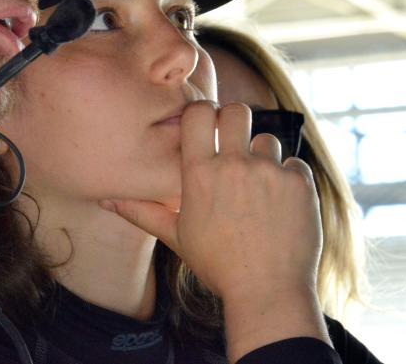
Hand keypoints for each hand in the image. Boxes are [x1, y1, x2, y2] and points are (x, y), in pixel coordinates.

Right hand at [100, 100, 328, 359]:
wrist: (267, 292)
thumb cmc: (218, 265)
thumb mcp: (177, 236)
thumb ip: (143, 212)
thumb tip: (106, 200)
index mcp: (199, 174)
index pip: (199, 114)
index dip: (204, 113)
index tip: (208, 125)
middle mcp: (233, 166)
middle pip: (237, 112)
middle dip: (236, 123)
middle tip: (236, 145)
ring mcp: (269, 172)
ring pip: (267, 140)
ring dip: (264, 157)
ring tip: (260, 189)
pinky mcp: (299, 183)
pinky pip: (294, 164)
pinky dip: (289, 180)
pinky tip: (282, 206)